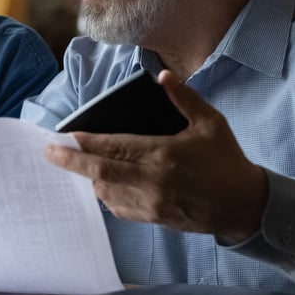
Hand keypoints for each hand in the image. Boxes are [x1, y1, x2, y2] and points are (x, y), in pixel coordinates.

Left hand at [45, 70, 267, 243]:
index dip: (87, 143)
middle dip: (71, 162)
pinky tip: (100, 185)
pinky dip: (105, 196)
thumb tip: (163, 75)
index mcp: (163, 154)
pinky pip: (120, 209)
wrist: (245, 206)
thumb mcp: (210, 123)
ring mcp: (152, 203)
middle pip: (100, 172)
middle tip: (49, 153)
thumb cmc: (226, 160)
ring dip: (88, 179)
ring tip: (75, 165)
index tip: (65, 136)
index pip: (115, 147)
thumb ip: (184, 98)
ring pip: (106, 193)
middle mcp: (152, 181)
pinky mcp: (155, 219)